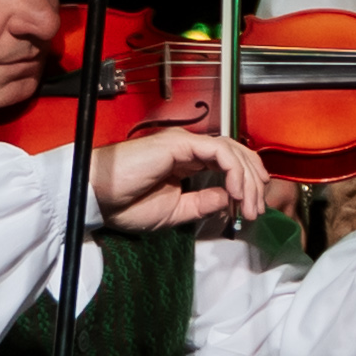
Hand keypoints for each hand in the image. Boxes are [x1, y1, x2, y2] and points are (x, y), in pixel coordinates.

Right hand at [93, 124, 270, 232]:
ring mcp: (184, 144)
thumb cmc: (125, 205)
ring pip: (231, 151)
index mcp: (187, 163)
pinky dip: (233, 170)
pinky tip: (235, 190)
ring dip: (247, 178)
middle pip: (236, 155)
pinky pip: (219, 151)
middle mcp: (188, 149)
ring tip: (249, 204)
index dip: (246, 183)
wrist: (97, 199)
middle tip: (258, 209)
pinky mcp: (179, 143)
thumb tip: (230, 199)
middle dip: (253, 182)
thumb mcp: (175, 212)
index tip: (254, 207)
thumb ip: (203, 204)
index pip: (228, 164)